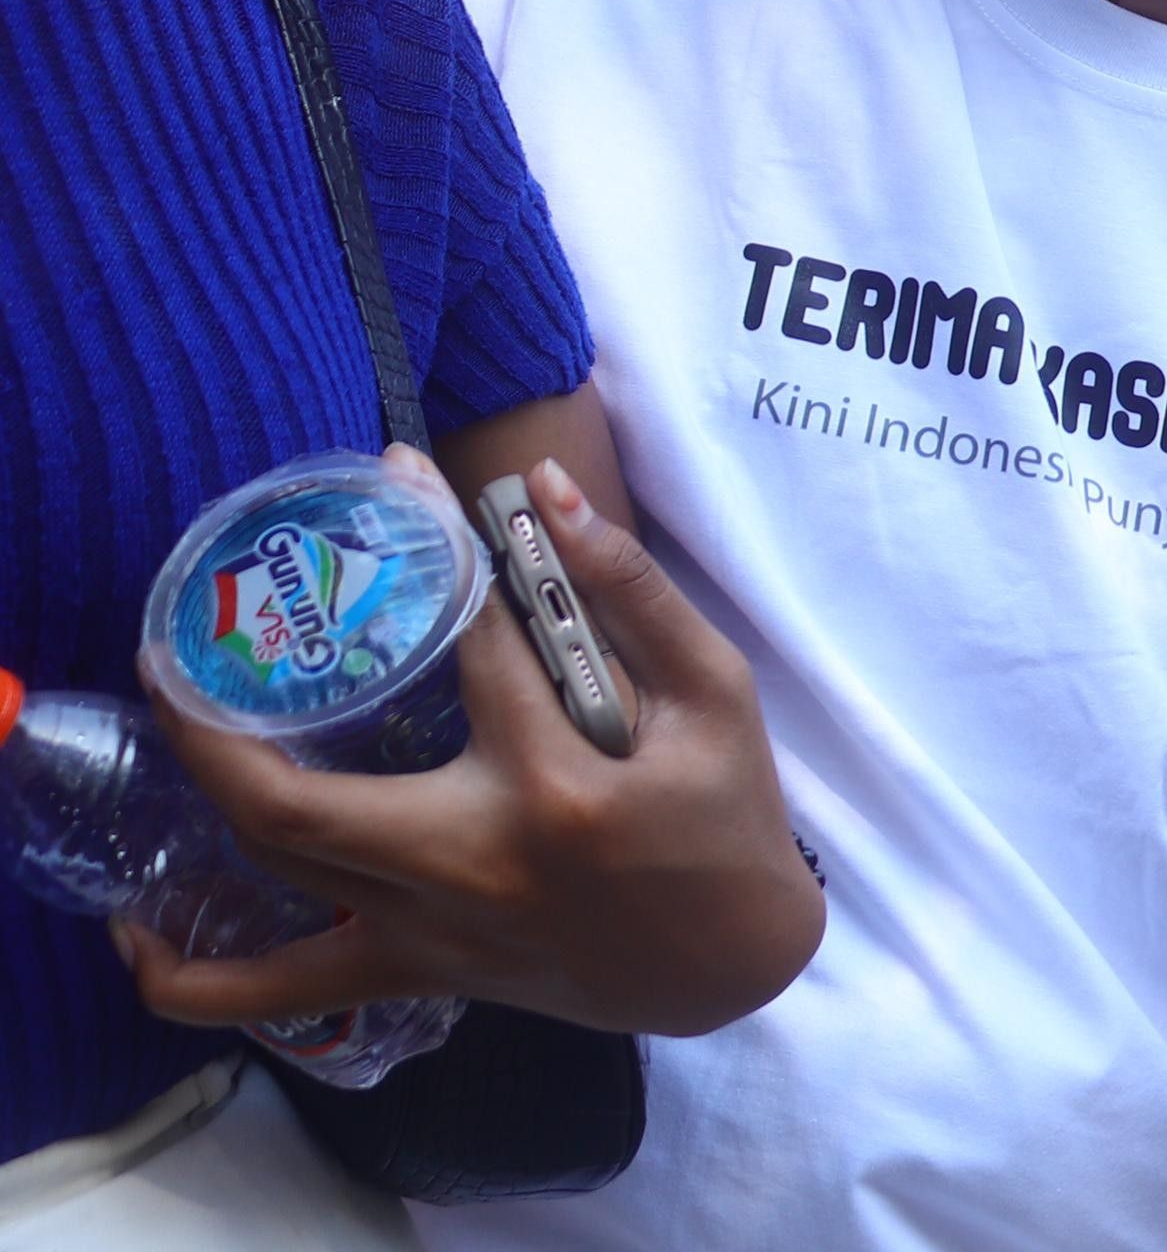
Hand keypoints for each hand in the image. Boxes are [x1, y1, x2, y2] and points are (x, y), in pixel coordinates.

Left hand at [122, 451, 822, 1037]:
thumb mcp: (718, 695)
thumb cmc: (728, 819)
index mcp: (560, 785)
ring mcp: (437, 929)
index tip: (399, 473)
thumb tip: (547, 493)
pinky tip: (138, 935)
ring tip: (168, 720)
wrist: (733, 965)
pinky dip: (195, 981)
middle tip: (180, 645)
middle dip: (217, 720)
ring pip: (278, 871)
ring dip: (202, 797)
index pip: (470, 640)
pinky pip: (280, 989)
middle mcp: (476, 863)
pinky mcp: (420, 970)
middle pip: (298, 799)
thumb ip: (634, 594)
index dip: (434, 542)